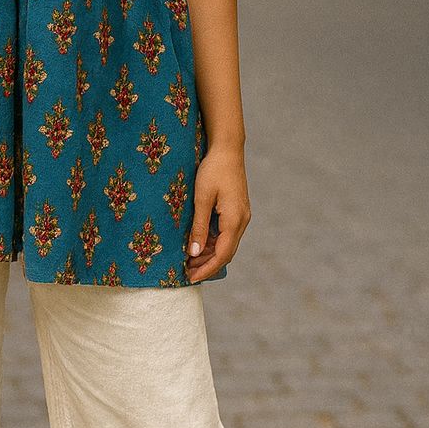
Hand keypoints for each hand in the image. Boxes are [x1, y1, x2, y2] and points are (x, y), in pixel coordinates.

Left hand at [185, 146, 249, 282]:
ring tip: (189, 261)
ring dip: (209, 255)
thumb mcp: (201, 198)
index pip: (222, 255)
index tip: (190, 278)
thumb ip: (198, 227)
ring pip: (225, 244)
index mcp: (234, 220)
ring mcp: (240, 216)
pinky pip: (225, 233)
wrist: (227, 149)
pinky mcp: (236, 211)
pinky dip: (212, 242)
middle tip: (186, 273)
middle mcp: (241, 221)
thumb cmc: (213, 170)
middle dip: (207, 265)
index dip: (206, 269)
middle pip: (226, 253)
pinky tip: (198, 245)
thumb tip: (193, 253)